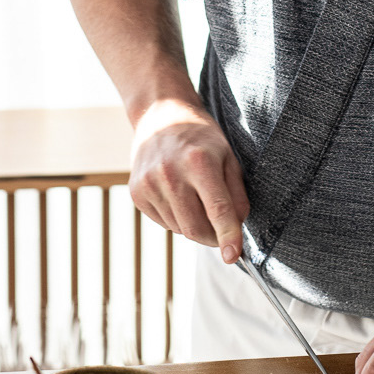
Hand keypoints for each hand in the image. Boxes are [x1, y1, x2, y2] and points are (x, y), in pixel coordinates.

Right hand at [128, 98, 249, 261]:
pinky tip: (178, 195)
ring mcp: (149, 184)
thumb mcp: (228, 157)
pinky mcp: (136, 193)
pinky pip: (164, 223)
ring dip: (194, 225)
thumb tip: (237, 227)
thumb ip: (236, 194)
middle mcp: (170, 174)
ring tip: (196, 198)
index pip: (217, 209)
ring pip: (180, 229)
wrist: (160, 116)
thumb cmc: (201, 138)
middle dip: (214, 238)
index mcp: (199, 162)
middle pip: (195, 228)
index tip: (233, 256)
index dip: (227, 236)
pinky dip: (177, 218)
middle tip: (222, 231)